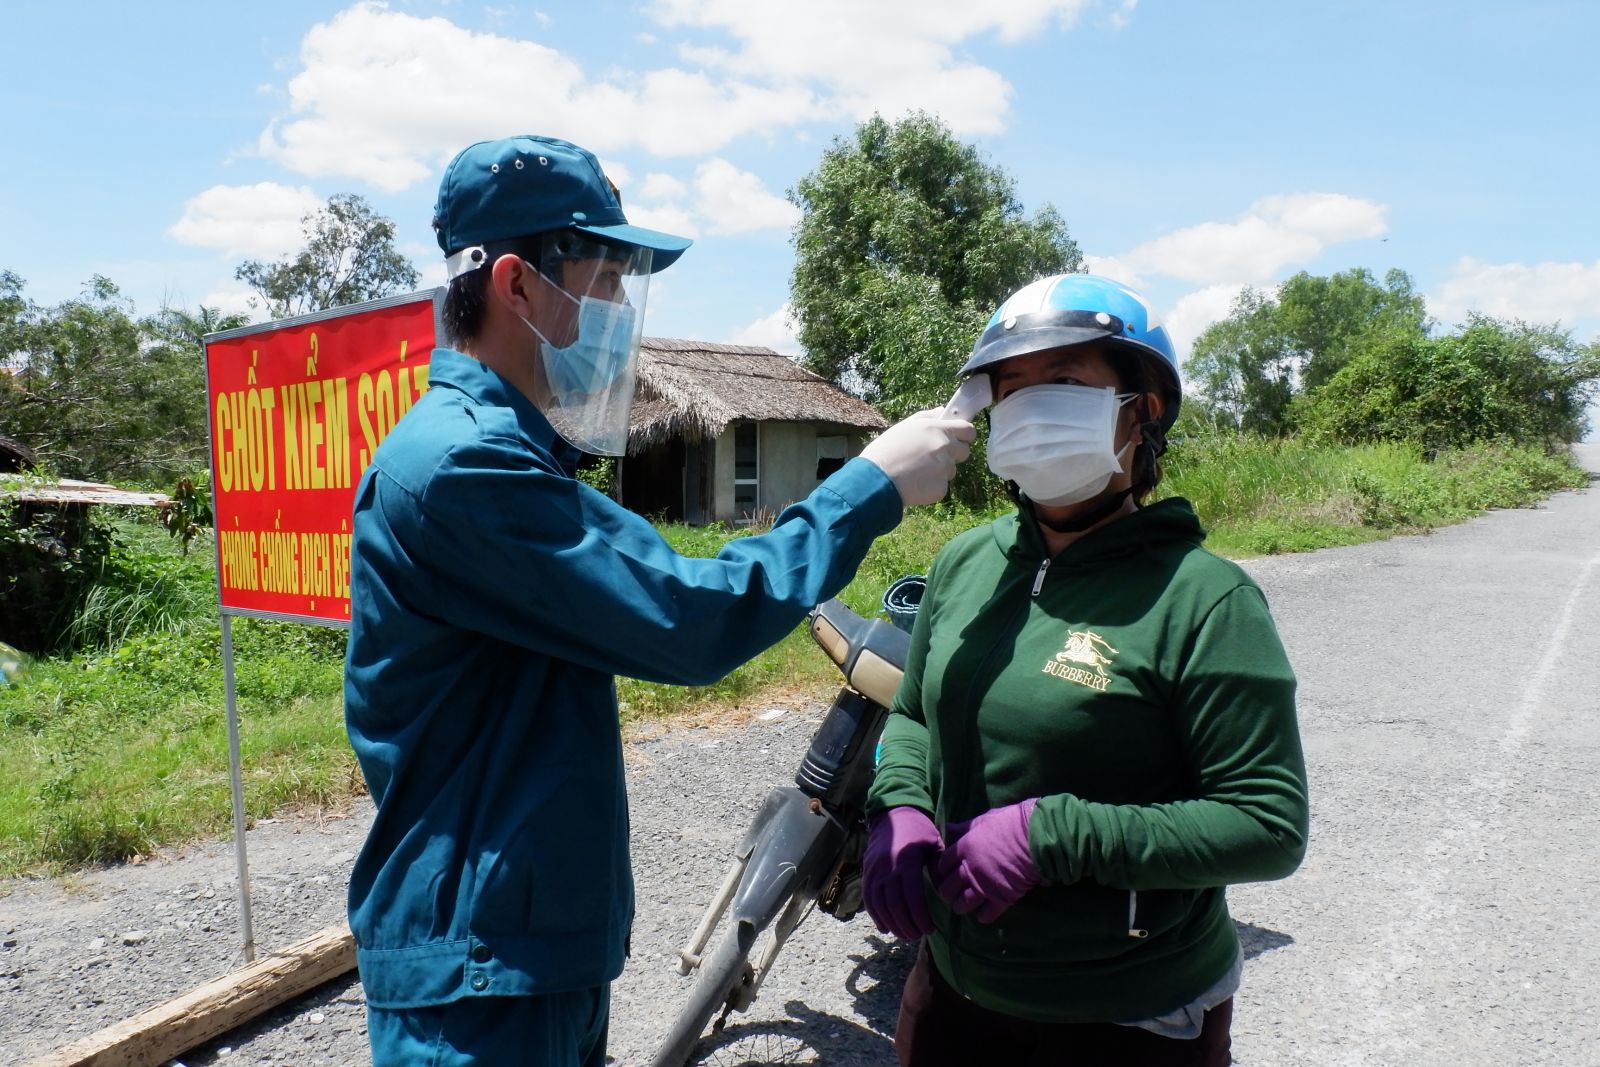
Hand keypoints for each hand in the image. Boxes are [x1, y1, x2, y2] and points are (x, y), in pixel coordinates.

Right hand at [858, 410, 974, 506]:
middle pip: (964, 451)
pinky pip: (943, 486)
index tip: (957, 438)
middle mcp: (945, 448)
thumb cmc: (886, 450)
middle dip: (953, 454)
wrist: (875, 480)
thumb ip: (928, 417)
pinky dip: (932, 486)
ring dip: (940, 471)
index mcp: (938, 429)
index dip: (964, 435)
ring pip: (951, 470)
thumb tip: (943, 411)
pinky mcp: (941, 488)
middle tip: (932, 457)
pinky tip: (916, 483)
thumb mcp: (904, 426)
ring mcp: (945, 469)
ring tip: (917, 471)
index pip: (968, 430)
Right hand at [862, 806, 943, 939]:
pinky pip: (868, 898)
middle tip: (918, 936)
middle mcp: (887, 867)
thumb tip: (945, 893)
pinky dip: (875, 915)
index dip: (920, 916)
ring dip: (892, 924)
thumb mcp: (936, 844)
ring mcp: (874, 870)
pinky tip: (885, 927)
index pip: (912, 896)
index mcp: (907, 860)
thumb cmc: (920, 831)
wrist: (893, 814)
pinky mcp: (866, 872)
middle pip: (894, 904)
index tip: (930, 929)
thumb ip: (939, 868)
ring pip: (879, 904)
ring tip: (905, 935)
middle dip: (906, 925)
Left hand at [934, 799, 1038, 922]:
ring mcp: (985, 885)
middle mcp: (970, 869)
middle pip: (948, 887)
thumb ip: (965, 827)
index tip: (945, 872)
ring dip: (960, 906)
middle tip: (950, 893)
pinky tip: (982, 916)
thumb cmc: (1011, 822)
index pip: (943, 863)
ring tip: (962, 907)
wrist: (1035, 836)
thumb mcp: (985, 819)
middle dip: (947, 892)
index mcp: (964, 847)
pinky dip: (983, 916)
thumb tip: (948, 827)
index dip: (942, 869)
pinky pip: (987, 913)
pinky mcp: (1002, 897)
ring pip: (963, 903)